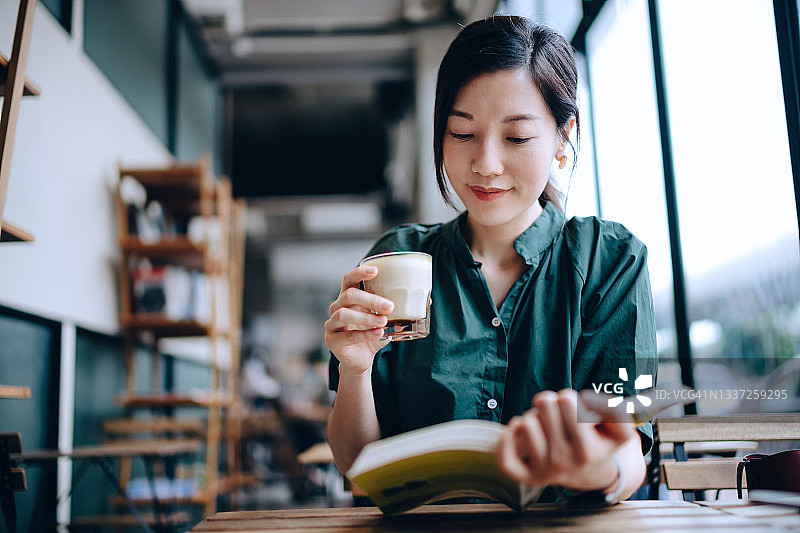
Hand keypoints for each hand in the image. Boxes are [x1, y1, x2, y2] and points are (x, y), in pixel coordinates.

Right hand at [324, 264, 393, 374]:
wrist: (362, 360)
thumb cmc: (374, 334)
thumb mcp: (388, 320)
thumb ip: (402, 309)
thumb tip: (427, 299)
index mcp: (349, 298)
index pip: (348, 279)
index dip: (359, 273)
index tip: (376, 271)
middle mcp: (337, 307)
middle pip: (348, 295)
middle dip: (370, 299)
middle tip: (390, 306)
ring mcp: (332, 323)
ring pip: (343, 314)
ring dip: (366, 317)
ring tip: (384, 322)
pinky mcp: (332, 340)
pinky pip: (346, 335)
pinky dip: (364, 334)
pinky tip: (379, 333)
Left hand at [496, 389, 634, 490]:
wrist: (591, 473)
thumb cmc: (599, 440)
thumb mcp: (618, 427)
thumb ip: (614, 409)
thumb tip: (588, 400)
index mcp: (590, 450)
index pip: (567, 401)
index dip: (572, 398)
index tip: (579, 409)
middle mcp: (566, 463)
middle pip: (545, 404)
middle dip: (552, 403)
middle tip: (560, 416)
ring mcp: (545, 471)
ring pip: (526, 423)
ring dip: (535, 418)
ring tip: (547, 426)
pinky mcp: (527, 477)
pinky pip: (505, 457)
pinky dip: (508, 438)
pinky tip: (519, 429)